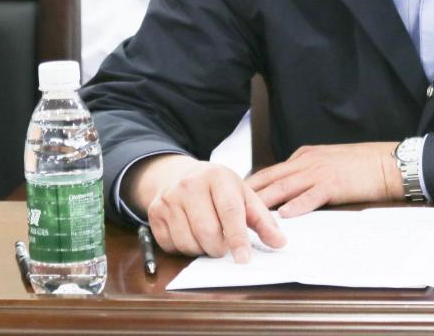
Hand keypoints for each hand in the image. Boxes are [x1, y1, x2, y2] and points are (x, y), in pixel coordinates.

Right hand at [124, 154, 285, 262]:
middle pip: (207, 231)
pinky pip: (170, 245)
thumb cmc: (217, 188)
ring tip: (208, 238)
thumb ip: (262, 220)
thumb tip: (280, 243)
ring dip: (202, 250)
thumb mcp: (243, 194)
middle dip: (219, 248)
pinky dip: (184, 248)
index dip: (238, 238)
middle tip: (224, 247)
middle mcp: (190, 185)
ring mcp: (169, 199)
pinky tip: (190, 234)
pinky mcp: (154, 213)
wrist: (178, 174)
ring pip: (188, 242)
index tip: (244, 259)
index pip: (230, 212)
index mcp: (218, 177)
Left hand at [246, 142, 401, 216]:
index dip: (251, 184)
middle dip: (246, 193)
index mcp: (304, 156)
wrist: (386, 162)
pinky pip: (310, 197)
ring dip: (263, 202)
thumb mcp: (327, 161)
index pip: (271, 171)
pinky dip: (295, 206)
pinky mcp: (333, 184)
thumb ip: (307, 170)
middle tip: (226, 207)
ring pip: (284, 187)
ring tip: (243, 216)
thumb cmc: (361, 164)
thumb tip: (290, 187)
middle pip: (270, 178)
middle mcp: (307, 162)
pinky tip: (283, 216)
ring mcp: (318, 172)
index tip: (232, 195)